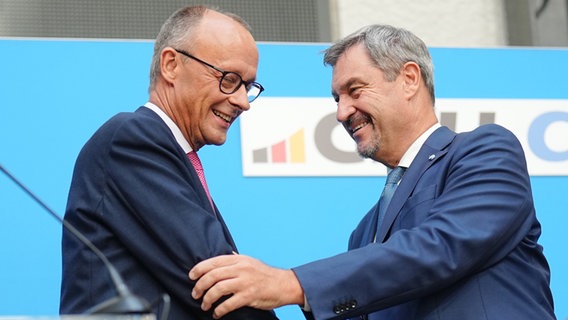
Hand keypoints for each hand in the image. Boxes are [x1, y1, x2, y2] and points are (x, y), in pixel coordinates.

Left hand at [189, 254, 303, 318]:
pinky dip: (219, 310)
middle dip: (200, 286)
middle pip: (212, 276)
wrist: (284, 284)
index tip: (191, 276)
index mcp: (239, 259)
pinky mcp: (249, 296)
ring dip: (207, 299)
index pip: (213, 262)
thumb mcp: (250, 261)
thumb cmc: (265, 274)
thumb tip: (222, 257)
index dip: (199, 269)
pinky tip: (216, 313)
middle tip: (195, 294)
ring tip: (204, 305)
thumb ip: (235, 260)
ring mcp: (245, 282)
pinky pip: (228, 304)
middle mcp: (241, 268)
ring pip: (218, 289)